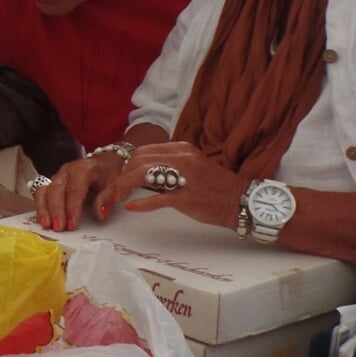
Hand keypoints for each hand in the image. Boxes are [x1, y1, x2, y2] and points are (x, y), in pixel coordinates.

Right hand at [34, 150, 127, 231]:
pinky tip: (43, 220)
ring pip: (44, 191)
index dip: (72, 208)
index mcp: (83, 169)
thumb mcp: (115, 183)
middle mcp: (67, 171)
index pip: (75, 189)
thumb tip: (100, 214)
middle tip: (59, 228)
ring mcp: (57, 177)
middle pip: (56, 190)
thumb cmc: (109, 173)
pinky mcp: (52, 183)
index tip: (73, 224)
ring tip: (47, 225)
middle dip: (56, 210)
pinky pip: (40, 193)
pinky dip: (40, 207)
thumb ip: (108, 197)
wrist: (104, 162)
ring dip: (44, 209)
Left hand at [98, 141, 248, 230]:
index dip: (127, 165)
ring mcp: (185, 177)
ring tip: (116, 198)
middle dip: (121, 176)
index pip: (144, 151)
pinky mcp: (187, 197)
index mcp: (182, 148)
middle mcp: (182, 158)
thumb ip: (167, 167)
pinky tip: (130, 207)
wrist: (241, 200)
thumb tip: (140, 175)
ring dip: (124, 187)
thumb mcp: (190, 168)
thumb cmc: (214, 187)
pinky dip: (141, 203)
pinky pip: (158, 198)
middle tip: (114, 191)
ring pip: (143, 175)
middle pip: (138, 161)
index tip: (120, 178)